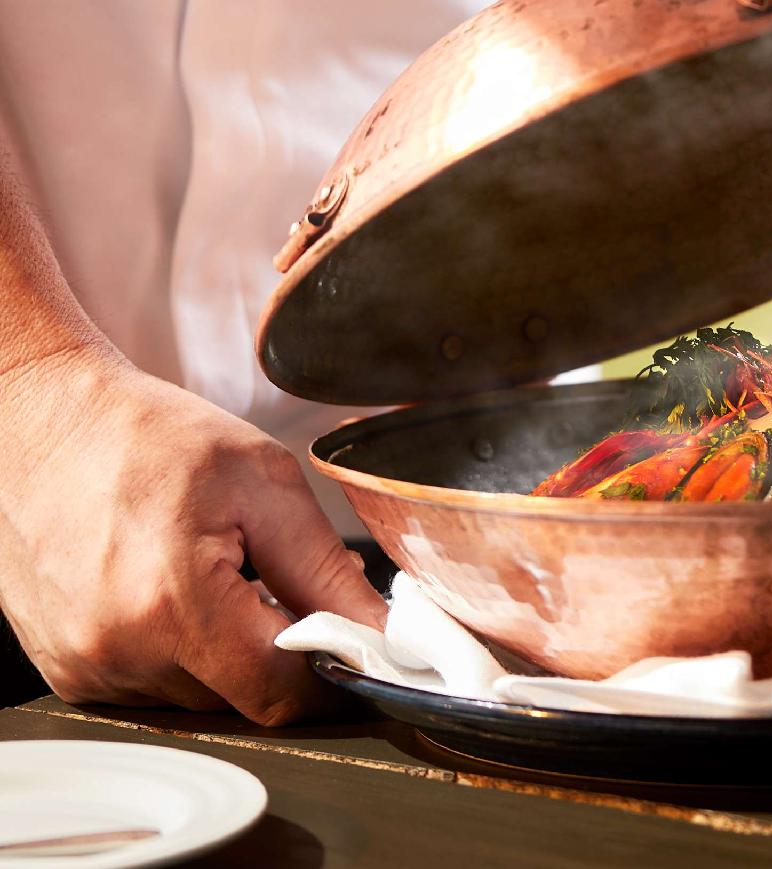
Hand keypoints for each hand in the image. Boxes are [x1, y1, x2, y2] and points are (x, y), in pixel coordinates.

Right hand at [0, 342, 385, 723]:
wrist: (46, 422)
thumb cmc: (150, 436)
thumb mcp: (265, 484)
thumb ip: (325, 572)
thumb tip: (379, 634)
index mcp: (172, 603)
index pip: (278, 692)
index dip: (330, 672)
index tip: (354, 644)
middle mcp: (118, 649)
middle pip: (239, 695)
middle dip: (276, 649)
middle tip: (277, 581)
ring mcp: (83, 664)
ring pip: (196, 695)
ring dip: (224, 650)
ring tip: (215, 572)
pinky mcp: (63, 668)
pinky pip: (150, 685)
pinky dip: (178, 649)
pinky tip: (171, 587)